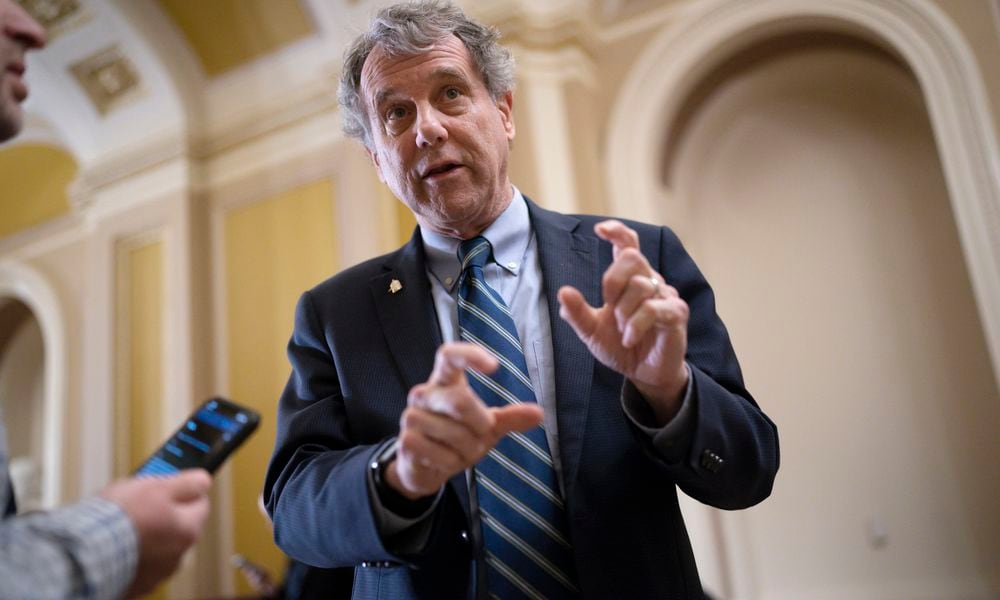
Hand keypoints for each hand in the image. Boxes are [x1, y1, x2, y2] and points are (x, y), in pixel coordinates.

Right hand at [101, 469, 211, 596]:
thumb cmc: (119, 519)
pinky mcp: (136, 583)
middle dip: (165, 512)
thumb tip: (203, 480)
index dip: (184, 489)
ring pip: (160, 544)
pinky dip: (134, 552)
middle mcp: (178, 554)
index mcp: (188, 530)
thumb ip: (186, 483)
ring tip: (125, 523)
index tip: (171, 484)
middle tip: (142, 501)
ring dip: (149, 534)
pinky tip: (119, 543)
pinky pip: (140, 561)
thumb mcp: (157, 486)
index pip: (200, 503)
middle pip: (179, 525)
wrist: (85, 553)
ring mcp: (157, 571)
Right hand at [387, 342, 542, 498]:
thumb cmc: (457, 439)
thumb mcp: (487, 427)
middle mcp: (424, 393)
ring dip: (468, 449)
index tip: (494, 366)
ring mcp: (412, 416)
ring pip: (454, 433)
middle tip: (483, 433)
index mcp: (444, 382)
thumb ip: (510, 418)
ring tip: (461, 450)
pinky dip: (453, 463)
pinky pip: (442, 454)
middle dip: (480, 424)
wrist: (424, 468)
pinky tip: (445, 460)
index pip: (449, 355)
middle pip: (459, 401)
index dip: (469, 356)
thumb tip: (539, 414)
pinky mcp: (406, 441)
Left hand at [558, 220, 689, 423]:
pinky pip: (652, 308)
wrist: (643, 373)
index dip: (617, 231)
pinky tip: (630, 339)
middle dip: (612, 281)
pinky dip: (635, 325)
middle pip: (631, 257)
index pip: (627, 244)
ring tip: (623, 331)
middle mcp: (649, 280)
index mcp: (629, 279)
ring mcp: (665, 295)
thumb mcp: (591, 331)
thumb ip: (577, 313)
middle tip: (608, 305)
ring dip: (624, 312)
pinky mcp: (676, 313)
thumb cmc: (620, 346)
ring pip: (641, 285)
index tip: (600, 230)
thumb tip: (564, 292)